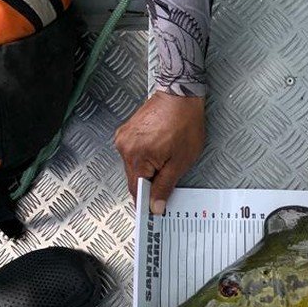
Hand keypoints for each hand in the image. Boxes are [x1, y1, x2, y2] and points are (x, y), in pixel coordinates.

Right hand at [114, 91, 204, 215]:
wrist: (180, 96)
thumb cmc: (184, 124)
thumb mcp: (180, 162)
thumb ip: (165, 186)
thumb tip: (155, 205)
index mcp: (136, 157)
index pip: (136, 190)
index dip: (146, 201)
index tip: (153, 210)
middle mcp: (124, 147)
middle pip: (134, 178)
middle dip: (151, 183)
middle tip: (168, 180)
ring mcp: (123, 137)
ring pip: (134, 166)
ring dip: (149, 169)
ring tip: (167, 157)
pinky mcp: (126, 131)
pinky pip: (134, 153)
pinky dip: (145, 157)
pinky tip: (160, 149)